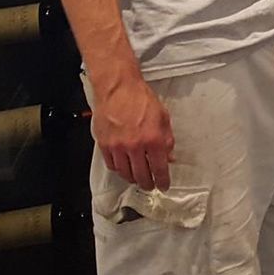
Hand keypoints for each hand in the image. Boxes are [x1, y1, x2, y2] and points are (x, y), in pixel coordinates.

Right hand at [93, 73, 174, 190]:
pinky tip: (124, 168)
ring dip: (133, 179)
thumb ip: (167, 138)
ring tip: (138, 178)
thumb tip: (169, 156)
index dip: (163, 180)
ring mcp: (118, 147)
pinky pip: (112, 165)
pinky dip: (119, 170)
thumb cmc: (140, 99)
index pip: (159, 168)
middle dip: (148, 184)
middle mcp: (135, 146)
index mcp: (153, 139)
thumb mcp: (163, 116)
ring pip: (126, 173)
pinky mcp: (104, 145)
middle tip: (151, 185)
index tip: (164, 185)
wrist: (118, 88)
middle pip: (142, 175)